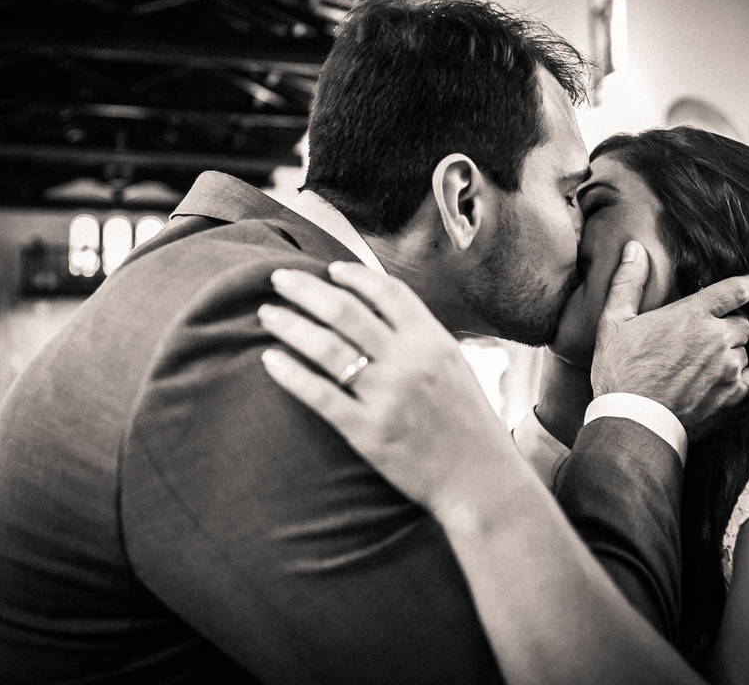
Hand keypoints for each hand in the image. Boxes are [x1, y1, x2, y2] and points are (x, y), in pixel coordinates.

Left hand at [257, 262, 523, 517]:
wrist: (480, 480)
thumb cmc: (468, 425)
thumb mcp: (454, 368)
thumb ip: (421, 340)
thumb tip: (382, 313)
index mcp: (433, 341)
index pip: (387, 292)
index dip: (354, 276)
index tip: (328, 269)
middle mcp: (409, 361)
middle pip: (346, 311)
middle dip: (306, 289)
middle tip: (278, 278)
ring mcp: (387, 396)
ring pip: (327, 348)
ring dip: (291, 325)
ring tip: (267, 314)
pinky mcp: (368, 431)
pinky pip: (320, 394)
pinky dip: (291, 373)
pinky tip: (270, 360)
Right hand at [591, 241, 748, 440]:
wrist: (633, 421)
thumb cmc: (619, 371)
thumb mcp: (614, 322)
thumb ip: (628, 282)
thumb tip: (634, 249)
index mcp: (691, 314)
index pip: (734, 290)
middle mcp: (717, 338)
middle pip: (741, 325)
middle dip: (727, 329)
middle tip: (702, 342)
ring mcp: (728, 369)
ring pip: (742, 354)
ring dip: (729, 356)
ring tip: (701, 369)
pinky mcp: (733, 397)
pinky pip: (747, 380)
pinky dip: (736, 381)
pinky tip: (713, 386)